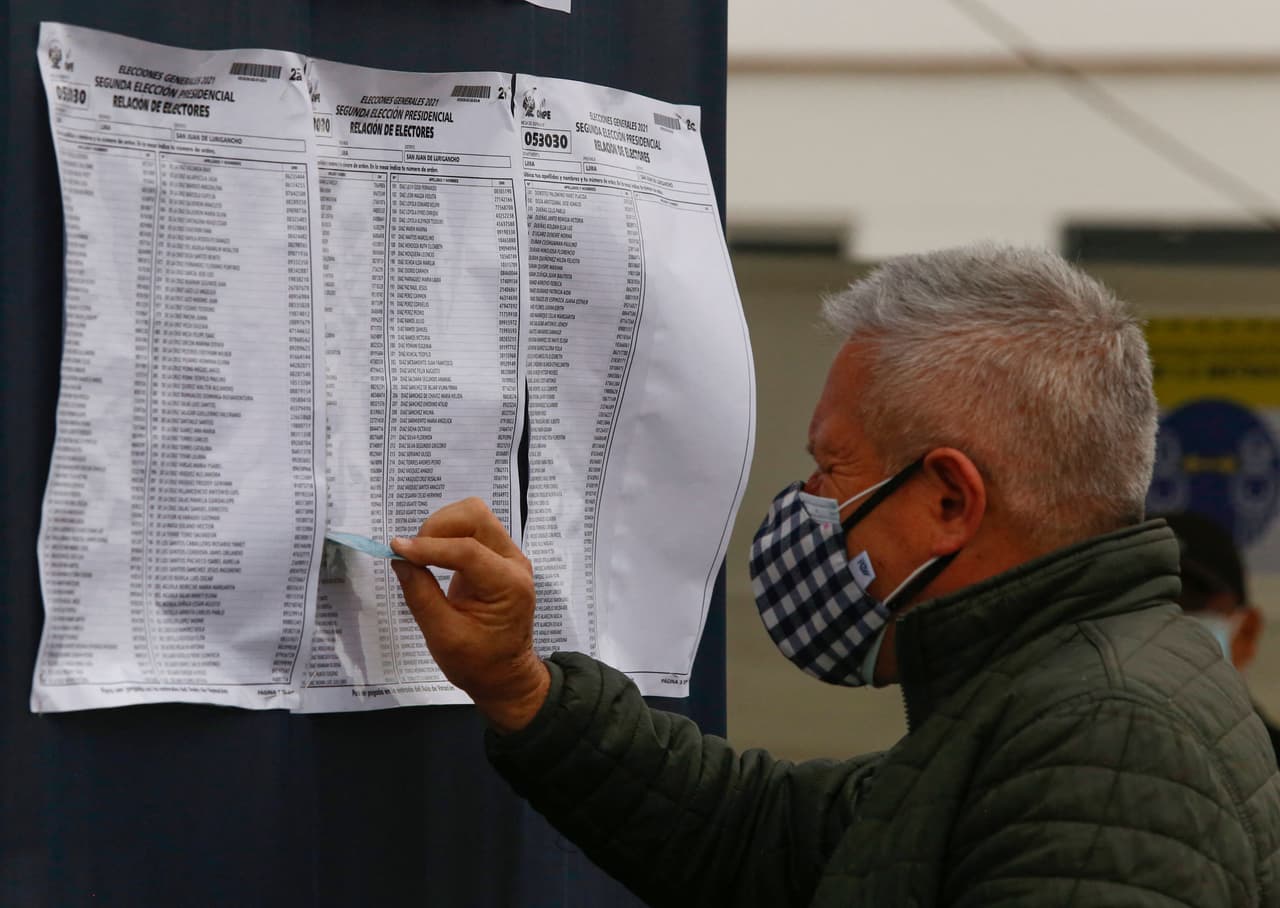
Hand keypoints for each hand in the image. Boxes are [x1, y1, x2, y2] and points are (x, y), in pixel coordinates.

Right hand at [390, 498, 548, 732]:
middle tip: (413, 553)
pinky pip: (472, 529)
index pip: (468, 550)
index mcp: (509, 586)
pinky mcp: (498, 556)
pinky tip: (432, 555)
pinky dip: (447, 534)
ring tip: (422, 555)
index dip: (428, 547)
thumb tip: (399, 559)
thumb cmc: (478, 662)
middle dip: (438, 527)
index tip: (396, 550)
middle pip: (475, 516)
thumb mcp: (442, 635)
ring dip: (442, 527)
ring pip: (474, 516)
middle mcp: (514, 563)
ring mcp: (509, 556)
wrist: (506, 674)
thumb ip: (420, 595)